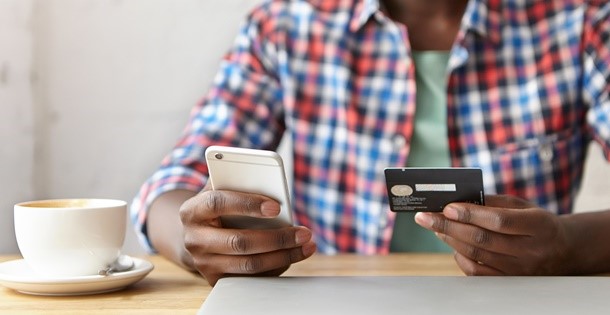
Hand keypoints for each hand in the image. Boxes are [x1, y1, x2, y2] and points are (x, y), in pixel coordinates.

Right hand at [179, 186, 315, 284]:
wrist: (196, 235)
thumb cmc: (217, 207)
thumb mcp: (220, 189)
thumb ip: (238, 182)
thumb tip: (270, 180)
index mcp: (193, 210)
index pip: (218, 203)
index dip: (247, 204)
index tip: (277, 207)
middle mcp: (194, 239)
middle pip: (240, 241)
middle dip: (277, 238)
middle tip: (304, 232)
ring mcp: (204, 263)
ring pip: (249, 264)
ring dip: (283, 256)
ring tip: (306, 245)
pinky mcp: (216, 280)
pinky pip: (251, 278)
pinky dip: (276, 267)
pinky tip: (292, 256)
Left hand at [414, 195, 571, 275]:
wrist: (563, 250)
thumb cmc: (537, 222)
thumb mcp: (523, 206)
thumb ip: (493, 202)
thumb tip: (458, 200)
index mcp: (538, 225)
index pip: (499, 220)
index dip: (470, 214)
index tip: (447, 207)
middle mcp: (531, 250)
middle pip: (482, 239)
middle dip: (448, 227)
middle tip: (425, 217)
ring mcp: (521, 270)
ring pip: (477, 255)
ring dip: (450, 239)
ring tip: (434, 227)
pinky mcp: (510, 281)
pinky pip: (478, 272)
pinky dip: (460, 257)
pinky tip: (452, 244)